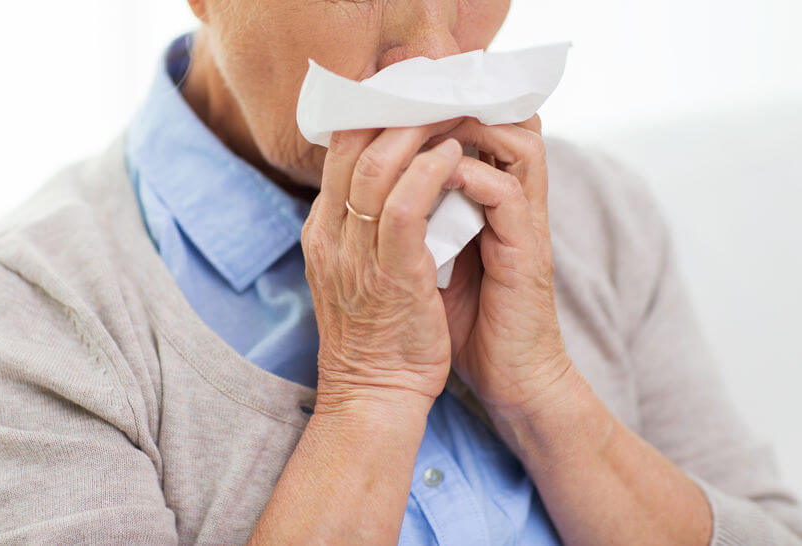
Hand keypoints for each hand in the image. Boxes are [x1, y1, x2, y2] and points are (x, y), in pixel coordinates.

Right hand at [302, 121, 469, 413]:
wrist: (373, 395)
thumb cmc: (377, 334)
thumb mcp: (356, 271)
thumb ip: (365, 226)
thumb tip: (395, 183)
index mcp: (321, 230)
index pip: (339, 150)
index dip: (374, 113)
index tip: (409, 94)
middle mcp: (330, 234)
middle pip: (352, 144)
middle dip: (395, 108)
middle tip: (434, 89)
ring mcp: (355, 252)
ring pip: (377, 165)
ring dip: (418, 130)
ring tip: (450, 113)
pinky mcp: (389, 271)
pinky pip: (406, 202)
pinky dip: (430, 170)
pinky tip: (454, 156)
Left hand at [428, 116, 576, 421]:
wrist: (508, 380)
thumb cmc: (464, 322)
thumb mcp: (431, 260)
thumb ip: (415, 221)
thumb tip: (367, 192)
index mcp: (487, 203)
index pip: (480, 129)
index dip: (443, 106)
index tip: (398, 95)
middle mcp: (510, 204)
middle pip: (507, 119)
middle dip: (458, 101)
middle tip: (413, 93)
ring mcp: (522, 224)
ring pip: (519, 142)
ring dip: (470, 127)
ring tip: (425, 128)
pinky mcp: (527, 252)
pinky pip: (509, 194)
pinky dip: (473, 176)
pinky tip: (439, 175)